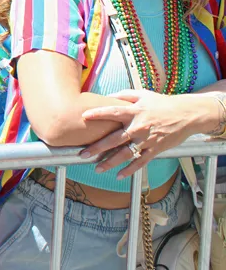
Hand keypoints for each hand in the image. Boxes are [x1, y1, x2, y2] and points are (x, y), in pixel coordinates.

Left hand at [81, 89, 203, 177]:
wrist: (187, 115)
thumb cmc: (163, 103)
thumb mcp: (143, 94)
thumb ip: (124, 95)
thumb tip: (106, 96)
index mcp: (134, 112)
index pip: (112, 112)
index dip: (98, 113)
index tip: (84, 116)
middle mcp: (138, 127)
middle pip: (114, 139)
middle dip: (97, 148)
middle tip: (82, 154)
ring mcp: (147, 140)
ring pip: (125, 154)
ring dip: (110, 162)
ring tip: (97, 168)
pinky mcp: (155, 149)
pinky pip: (140, 162)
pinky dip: (130, 170)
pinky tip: (118, 175)